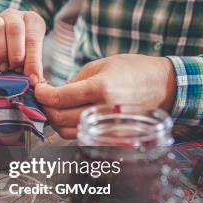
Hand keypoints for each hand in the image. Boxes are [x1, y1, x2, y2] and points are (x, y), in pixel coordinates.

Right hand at [0, 9, 46, 83]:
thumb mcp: (29, 55)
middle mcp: (12, 15)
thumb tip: (33, 82)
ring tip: (1, 67)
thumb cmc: (18, 51)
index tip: (32, 78)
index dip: (32, 60)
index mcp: (30, 20)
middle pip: (15, 29)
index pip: (33, 37)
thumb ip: (31, 66)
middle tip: (14, 69)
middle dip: (15, 54)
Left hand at [35, 54, 176, 138]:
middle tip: (43, 99)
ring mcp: (109, 127)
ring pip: (66, 132)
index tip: (38, 89)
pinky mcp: (112, 137)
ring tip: (55, 107)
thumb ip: (74, 81)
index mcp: (100, 89)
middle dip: (45, 108)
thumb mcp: (101, 65)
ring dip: (55, 121)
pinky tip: (69, 116)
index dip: (42, 95)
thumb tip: (52, 92)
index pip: (59, 98)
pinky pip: (81, 137)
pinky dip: (70, 128)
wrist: (164, 86)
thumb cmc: (133, 70)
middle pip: (59, 118)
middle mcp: (104, 110)